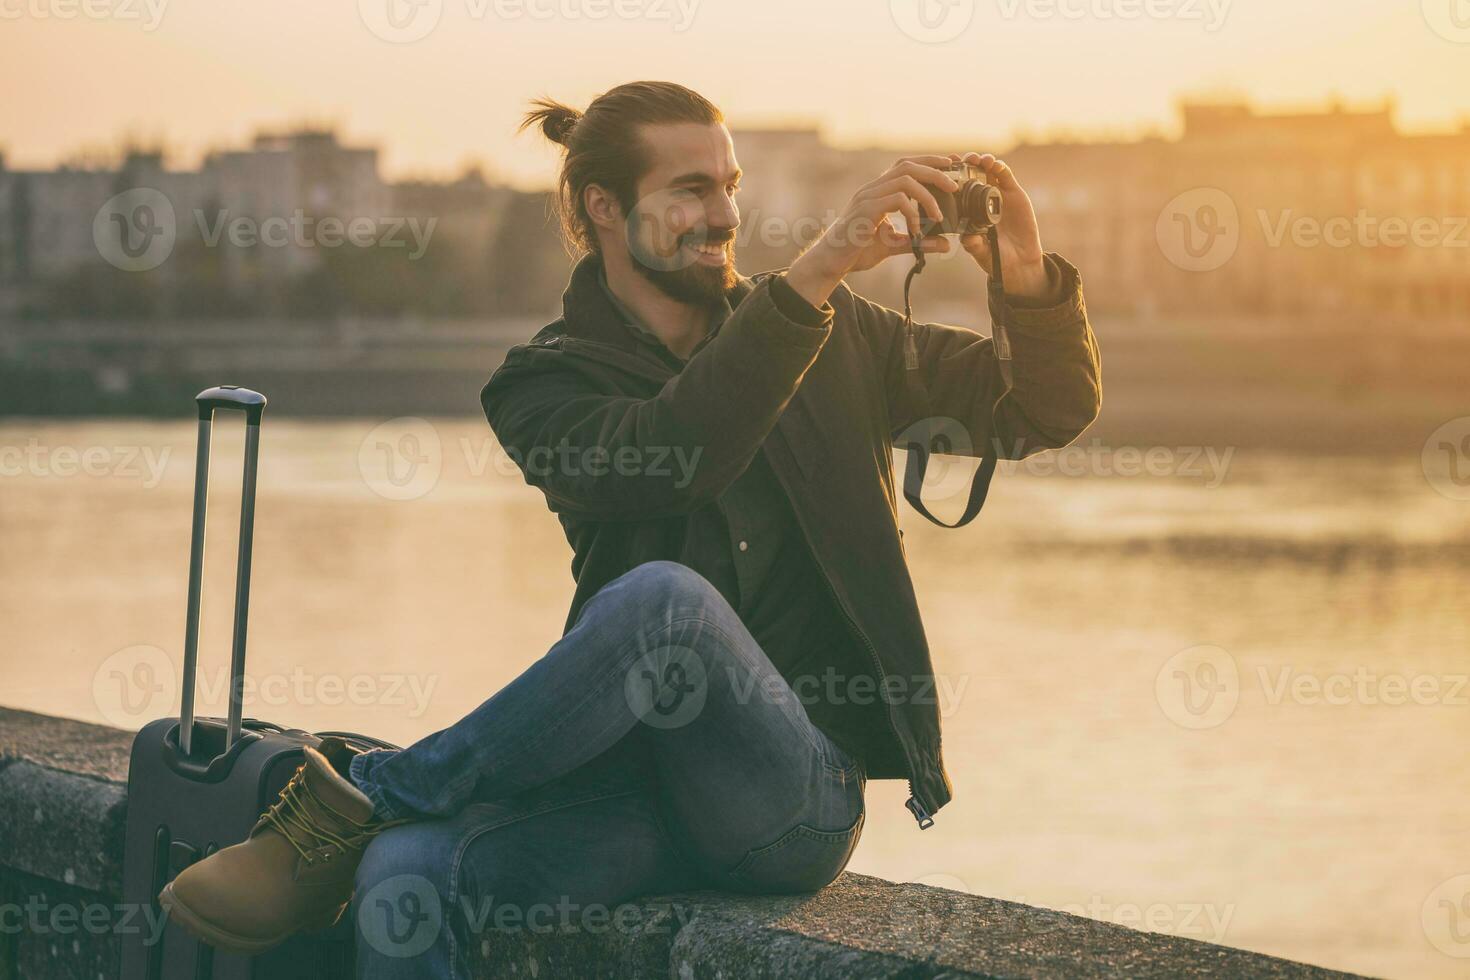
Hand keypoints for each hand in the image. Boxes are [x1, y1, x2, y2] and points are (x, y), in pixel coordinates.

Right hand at [785, 156, 957, 306]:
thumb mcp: (894, 245)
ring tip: (938, 215)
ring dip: (927, 195)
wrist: (830, 261)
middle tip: (954, 187)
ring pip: (904, 180)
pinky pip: (896, 200)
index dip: (929, 161)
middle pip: (907, 165)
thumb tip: (945, 244)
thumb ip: (918, 242)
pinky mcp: (865, 210)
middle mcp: (872, 189)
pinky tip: (917, 230)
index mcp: (878, 191)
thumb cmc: (856, 251)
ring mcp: (867, 197)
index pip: (905, 165)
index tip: (951, 166)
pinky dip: (912, 213)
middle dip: (935, 172)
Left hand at [951, 152, 1048, 298]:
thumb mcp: (981, 252)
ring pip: (988, 170)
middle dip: (966, 163)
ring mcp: (998, 194)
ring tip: (978, 160)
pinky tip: (995, 165)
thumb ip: (973, 244)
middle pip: (972, 174)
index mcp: (969, 210)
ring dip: (982, 161)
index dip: (951, 176)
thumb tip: (966, 236)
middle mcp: (982, 199)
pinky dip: (1000, 167)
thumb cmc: (996, 258)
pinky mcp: (1014, 193)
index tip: (943, 169)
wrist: (1020, 263)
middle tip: (961, 160)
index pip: (958, 188)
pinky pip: (1006, 176)